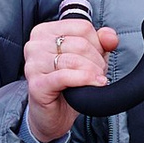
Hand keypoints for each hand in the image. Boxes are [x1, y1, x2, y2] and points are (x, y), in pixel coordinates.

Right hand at [24, 14, 117, 142]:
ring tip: (97, 80)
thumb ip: (101, 43)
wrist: (53, 115)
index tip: (97, 58)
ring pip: (74, 60)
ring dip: (92, 72)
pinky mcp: (36, 84)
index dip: (97, 44)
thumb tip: (110, 37)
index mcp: (45, 31)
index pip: (82, 27)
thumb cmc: (68, 85)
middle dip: (96, 60)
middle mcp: (35, 44)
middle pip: (79, 43)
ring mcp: (33, 64)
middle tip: (98, 73)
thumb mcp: (88, 59)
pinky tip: (95, 84)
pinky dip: (84, 79)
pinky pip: (65, 76)